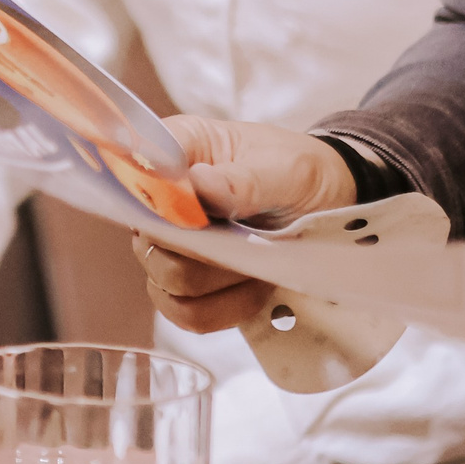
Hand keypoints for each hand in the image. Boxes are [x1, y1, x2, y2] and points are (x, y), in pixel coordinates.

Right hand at [133, 114, 355, 333]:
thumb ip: (243, 179)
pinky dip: (223, 309)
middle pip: (149, 240)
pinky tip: (254, 289)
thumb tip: (200, 185)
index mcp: (174, 151)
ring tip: (258, 267)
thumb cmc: (301, 172)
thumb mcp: (286, 168)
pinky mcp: (186, 283)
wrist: (331, 202)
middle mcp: (158, 200)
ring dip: (219, 285)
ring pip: (164, 282)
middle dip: (205, 252)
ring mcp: (168, 245)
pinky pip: (185, 312)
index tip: (204, 217)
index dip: (160, 201)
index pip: (133, 174)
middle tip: (250, 243)